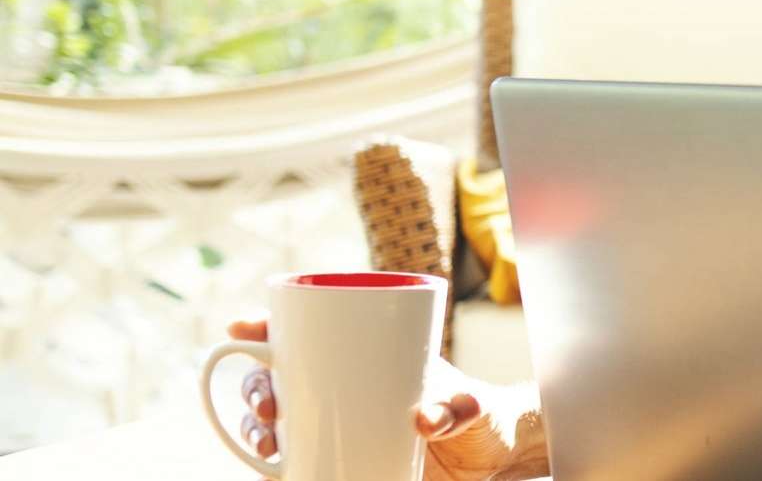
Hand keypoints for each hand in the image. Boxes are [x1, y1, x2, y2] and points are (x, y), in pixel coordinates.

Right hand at [228, 316, 527, 480]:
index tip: (242, 327)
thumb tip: (423, 420)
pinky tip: (270, 471)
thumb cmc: (476, 414)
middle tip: (268, 405)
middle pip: (274, 378)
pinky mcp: (336, 462)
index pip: (304, 333)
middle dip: (254, 387)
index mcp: (361, 356)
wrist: (487, 457)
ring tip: (268, 442)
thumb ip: (457, 409)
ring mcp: (333, 426)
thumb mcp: (472, 405)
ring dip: (255, 430)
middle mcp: (336, 389)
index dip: (265, 326)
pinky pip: (293, 464)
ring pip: (273, 423)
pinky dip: (273, 469)